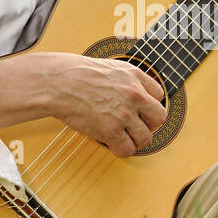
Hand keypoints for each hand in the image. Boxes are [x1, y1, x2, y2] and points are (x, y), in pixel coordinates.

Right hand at [48, 55, 167, 157]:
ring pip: (146, 138)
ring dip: (135, 141)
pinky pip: (127, 149)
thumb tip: (135, 95)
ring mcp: (124, 113)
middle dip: (149, 125)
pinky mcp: (111, 130)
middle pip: (159, 118)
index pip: (159, 95)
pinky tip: (112, 144)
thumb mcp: (110, 68)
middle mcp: (134, 94)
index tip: (141, 111)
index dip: (149, 106)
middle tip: (135, 126)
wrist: (58, 82)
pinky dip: (121, 150)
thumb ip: (126, 80)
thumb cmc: (76, 74)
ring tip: (122, 137)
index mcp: (135, 76)